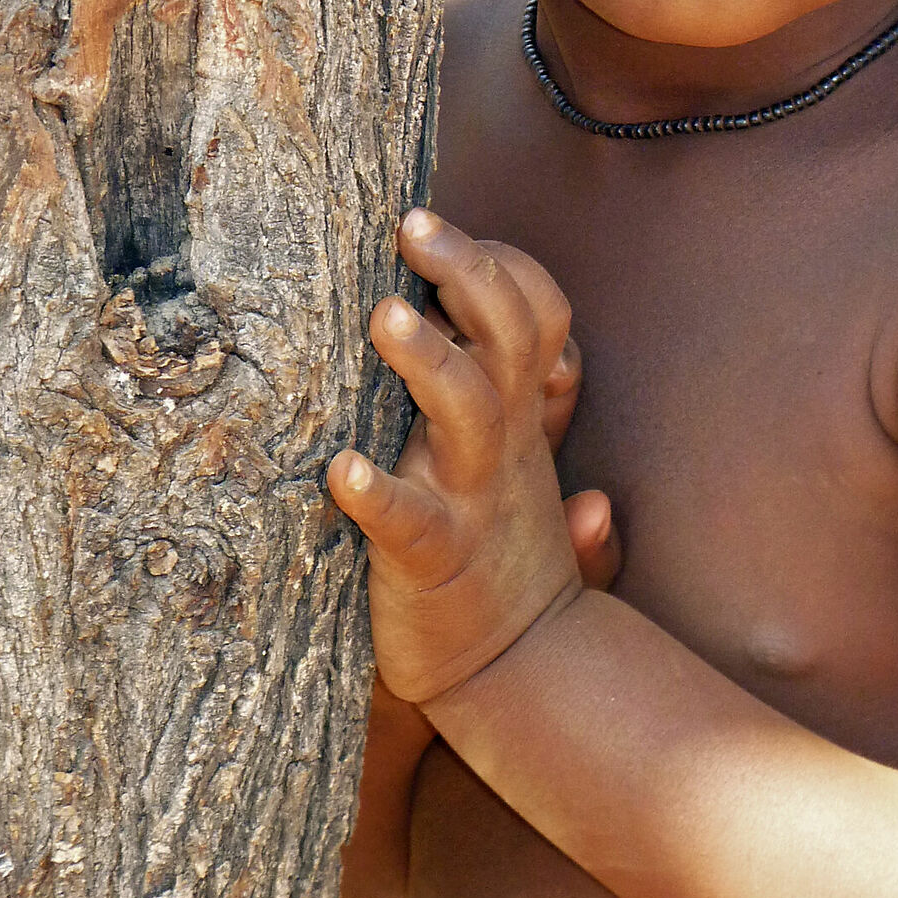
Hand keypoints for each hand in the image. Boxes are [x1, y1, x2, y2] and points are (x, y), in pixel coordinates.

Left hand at [330, 210, 595, 706]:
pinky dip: (377, 494)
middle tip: (415, 222)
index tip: (441, 225)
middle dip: (468, 271)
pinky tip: (340, 470)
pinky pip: (406, 520)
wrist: (520, 674)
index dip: (503, 265)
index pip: (537, 316)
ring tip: (385, 315)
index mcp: (519, 415)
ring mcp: (471, 497)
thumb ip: (544, 414)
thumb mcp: (529, 473)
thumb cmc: (504, 561)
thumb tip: (557, 332)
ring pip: (467, 410)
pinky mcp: (431, 559)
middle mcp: (501, 443)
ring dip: (430, 359)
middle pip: (508, 336)